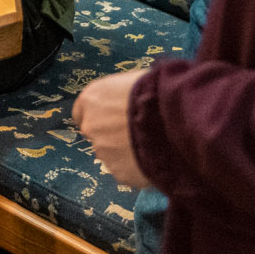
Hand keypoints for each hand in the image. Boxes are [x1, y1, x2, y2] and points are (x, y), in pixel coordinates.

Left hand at [72, 71, 152, 188]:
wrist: (172, 121)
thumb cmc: (155, 93)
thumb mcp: (134, 81)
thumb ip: (122, 94)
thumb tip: (128, 96)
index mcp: (91, 99)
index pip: (81, 112)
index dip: (98, 116)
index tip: (110, 119)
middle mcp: (91, 126)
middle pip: (96, 134)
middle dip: (112, 135)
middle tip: (136, 134)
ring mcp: (103, 152)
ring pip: (111, 154)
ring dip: (125, 152)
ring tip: (150, 146)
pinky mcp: (118, 172)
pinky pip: (126, 171)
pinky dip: (137, 168)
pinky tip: (154, 159)